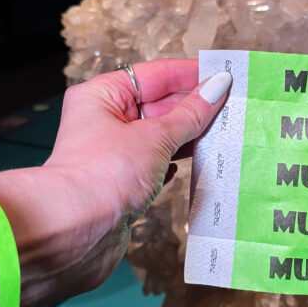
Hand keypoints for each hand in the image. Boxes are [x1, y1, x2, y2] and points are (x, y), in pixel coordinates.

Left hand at [0, 59, 231, 306]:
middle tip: (234, 107)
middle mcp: (105, 121)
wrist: (74, 233)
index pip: (154, 75)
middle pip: (157, 105)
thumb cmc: (103, 176)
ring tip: (225, 133)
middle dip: (194, 107)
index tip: (223, 75)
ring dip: (189, 136)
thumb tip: (218, 86)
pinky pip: (157, 164)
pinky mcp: (122, 184)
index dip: (189, 74)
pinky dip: (178, 162)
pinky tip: (199, 163)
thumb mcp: (155, 138)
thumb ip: (190, 114)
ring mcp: (113, 154)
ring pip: (159, 136)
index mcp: (102, 96)